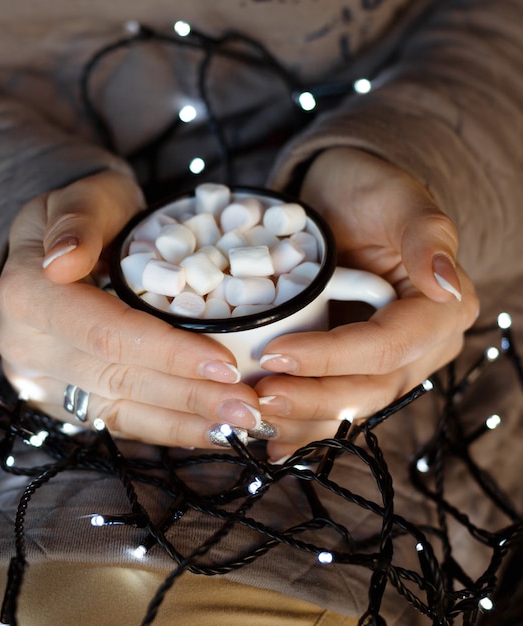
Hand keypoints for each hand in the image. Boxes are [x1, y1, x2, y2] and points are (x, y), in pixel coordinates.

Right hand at [0, 171, 261, 446]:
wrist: (67, 247)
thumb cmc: (88, 215)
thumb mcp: (84, 197)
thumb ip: (77, 221)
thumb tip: (64, 262)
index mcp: (27, 294)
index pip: (106, 333)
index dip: (167, 352)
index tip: (225, 363)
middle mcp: (28, 347)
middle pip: (119, 379)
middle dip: (190, 396)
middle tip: (248, 407)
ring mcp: (45, 380)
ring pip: (121, 412)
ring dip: (185, 423)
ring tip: (240, 426)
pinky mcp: (68, 398)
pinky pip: (120, 422)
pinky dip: (167, 429)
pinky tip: (210, 432)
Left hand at [257, 148, 479, 460]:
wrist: (345, 199)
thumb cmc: (371, 191)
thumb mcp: (398, 199)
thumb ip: (427, 236)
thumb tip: (444, 284)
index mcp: (440, 310)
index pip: (385, 347)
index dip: (332, 358)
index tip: (278, 354)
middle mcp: (420, 345)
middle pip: (369, 388)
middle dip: (313, 399)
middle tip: (260, 398)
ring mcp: (388, 361)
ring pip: (351, 406)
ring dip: (304, 420)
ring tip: (258, 422)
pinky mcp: (356, 366)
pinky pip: (336, 402)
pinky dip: (304, 421)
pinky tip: (272, 440)